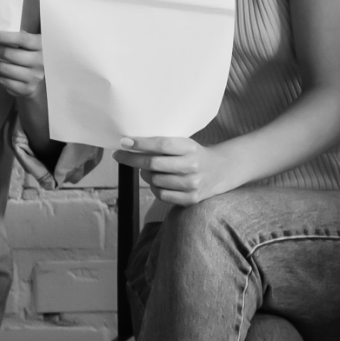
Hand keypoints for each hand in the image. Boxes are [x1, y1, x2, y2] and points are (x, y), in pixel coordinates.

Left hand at [0, 31, 42, 98]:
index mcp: (41, 46)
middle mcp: (40, 62)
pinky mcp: (26, 89)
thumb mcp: (29, 44)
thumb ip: (16, 38)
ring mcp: (33, 77)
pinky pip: (2, 80)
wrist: (41, 80)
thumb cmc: (30, 56)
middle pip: (8, 54)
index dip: (2, 36)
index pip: (22, 39)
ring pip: (2, 68)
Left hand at [112, 137, 232, 206]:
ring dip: (145, 175)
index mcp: (191, 148)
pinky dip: (154, 188)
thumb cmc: (193, 155)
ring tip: (148, 170)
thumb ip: (163, 146)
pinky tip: (158, 182)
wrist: (219, 171)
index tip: (124, 142)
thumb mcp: (184, 144)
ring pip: (154, 180)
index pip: (162, 145)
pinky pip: (161, 195)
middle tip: (120, 155)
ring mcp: (192, 184)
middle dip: (132, 159)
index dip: (141, 144)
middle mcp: (193, 166)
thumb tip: (130, 146)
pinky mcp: (191, 199)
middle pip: (153, 164)